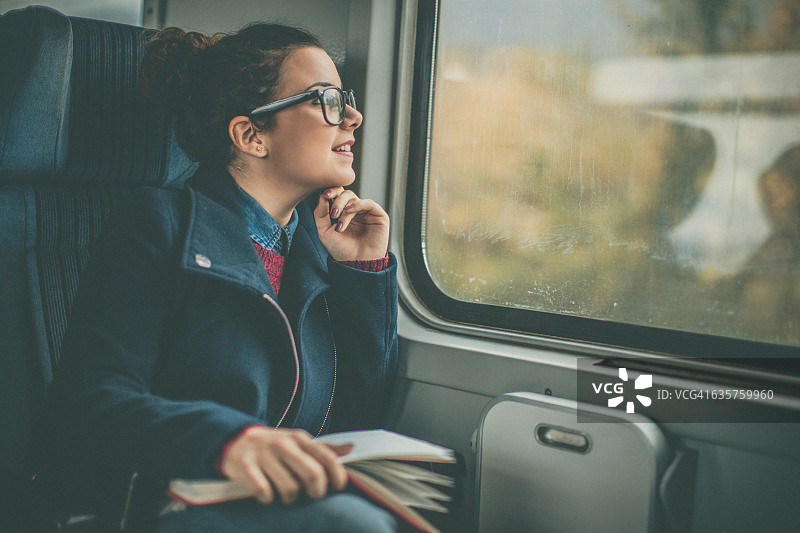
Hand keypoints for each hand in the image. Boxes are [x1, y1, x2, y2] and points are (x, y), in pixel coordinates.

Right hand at [219, 426, 352, 504]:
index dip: (337, 476)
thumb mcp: (298, 442)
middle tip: (311, 496)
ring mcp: (264, 455)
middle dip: (316, 492)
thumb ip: (323, 448)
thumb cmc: (274, 446)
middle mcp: (283, 444)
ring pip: (289, 488)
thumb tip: (351, 449)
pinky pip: (264, 492)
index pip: (328, 458)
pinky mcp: (246, 466)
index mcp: (300, 438)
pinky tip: (267, 495)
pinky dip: (268, 498)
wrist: (236, 439)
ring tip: (286, 495)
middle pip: (312, 474)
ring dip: (290, 499)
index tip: (337, 488)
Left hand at [314, 188, 389, 261]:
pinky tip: (350, 210)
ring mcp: (368, 213)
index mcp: (344, 212)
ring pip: (355, 199)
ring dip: (344, 207)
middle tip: (332, 213)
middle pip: (346, 194)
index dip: (332, 191)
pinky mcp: (379, 216)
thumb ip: (320, 214)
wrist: (355, 263)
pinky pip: (369, 203)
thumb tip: (321, 196)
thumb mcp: (324, 231)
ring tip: (339, 221)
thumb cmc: (341, 250)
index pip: (338, 195)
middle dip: (337, 201)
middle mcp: (356, 211)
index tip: (324, 195)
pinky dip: (358, 204)